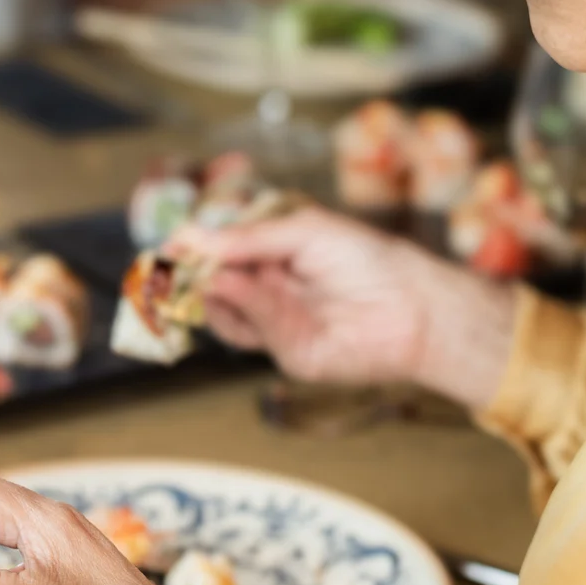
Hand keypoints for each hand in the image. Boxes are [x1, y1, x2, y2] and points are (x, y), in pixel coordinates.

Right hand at [182, 207, 517, 409]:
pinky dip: (236, 308)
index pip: (224, 252)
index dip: (196, 248)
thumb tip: (187, 238)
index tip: (170, 243)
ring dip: (210, 291)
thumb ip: (246, 239)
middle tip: (171, 262)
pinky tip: (229, 287)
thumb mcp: (302, 232)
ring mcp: (277, 323)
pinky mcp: (286, 352)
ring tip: (205, 271)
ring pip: (224, 311)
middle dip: (191, 274)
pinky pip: (249, 331)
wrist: (414, 307)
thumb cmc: (368, 259)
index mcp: (277, 255)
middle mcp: (272, 289)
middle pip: (214, 285)